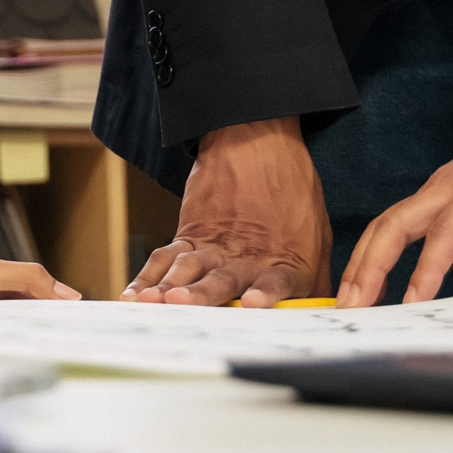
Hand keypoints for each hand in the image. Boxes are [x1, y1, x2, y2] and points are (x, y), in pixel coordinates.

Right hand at [127, 117, 330, 306]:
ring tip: (153, 299)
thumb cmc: (292, 189)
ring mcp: (214, 246)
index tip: (252, 303)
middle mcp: (247, 257)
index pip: (278, 282)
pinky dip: (148, 277)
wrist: (257, 139)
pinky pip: (166, 258)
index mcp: (286, 260)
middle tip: (181, 302)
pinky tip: (133, 295)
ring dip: (170, 286)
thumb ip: (313, 278)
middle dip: (202, 294)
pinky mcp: (189, 234)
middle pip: (223, 280)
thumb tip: (319, 314)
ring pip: (190, 270)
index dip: (265, 293)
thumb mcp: (317, 234)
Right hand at [338, 117, 452, 306]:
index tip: (413, 303)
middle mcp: (445, 188)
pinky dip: (371, 251)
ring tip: (349, 299)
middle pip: (392, 224)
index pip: (446, 232)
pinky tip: (364, 278)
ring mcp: (431, 191)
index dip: (427, 268)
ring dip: (361, 261)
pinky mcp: (427, 197)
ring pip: (383, 224)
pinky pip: (390, 223)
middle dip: (369, 266)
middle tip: (355, 306)